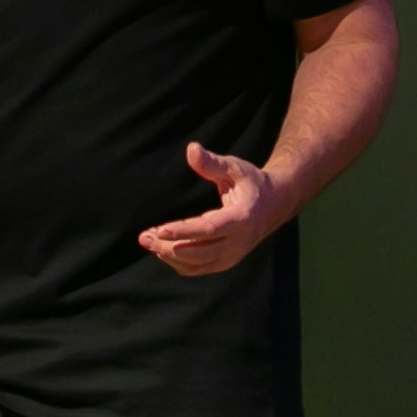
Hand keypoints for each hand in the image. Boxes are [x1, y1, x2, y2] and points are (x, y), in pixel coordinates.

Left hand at [138, 142, 285, 276]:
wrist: (272, 206)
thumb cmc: (250, 183)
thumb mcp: (235, 168)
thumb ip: (212, 163)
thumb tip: (191, 149)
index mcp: (241, 219)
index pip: (209, 229)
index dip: (184, 231)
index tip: (160, 229)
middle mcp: (237, 243)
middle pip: (198, 252)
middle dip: (168, 246)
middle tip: (144, 236)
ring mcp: (232, 256)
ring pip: (196, 264)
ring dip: (169, 255)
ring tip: (147, 239)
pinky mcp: (224, 263)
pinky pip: (198, 268)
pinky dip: (177, 261)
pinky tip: (161, 247)